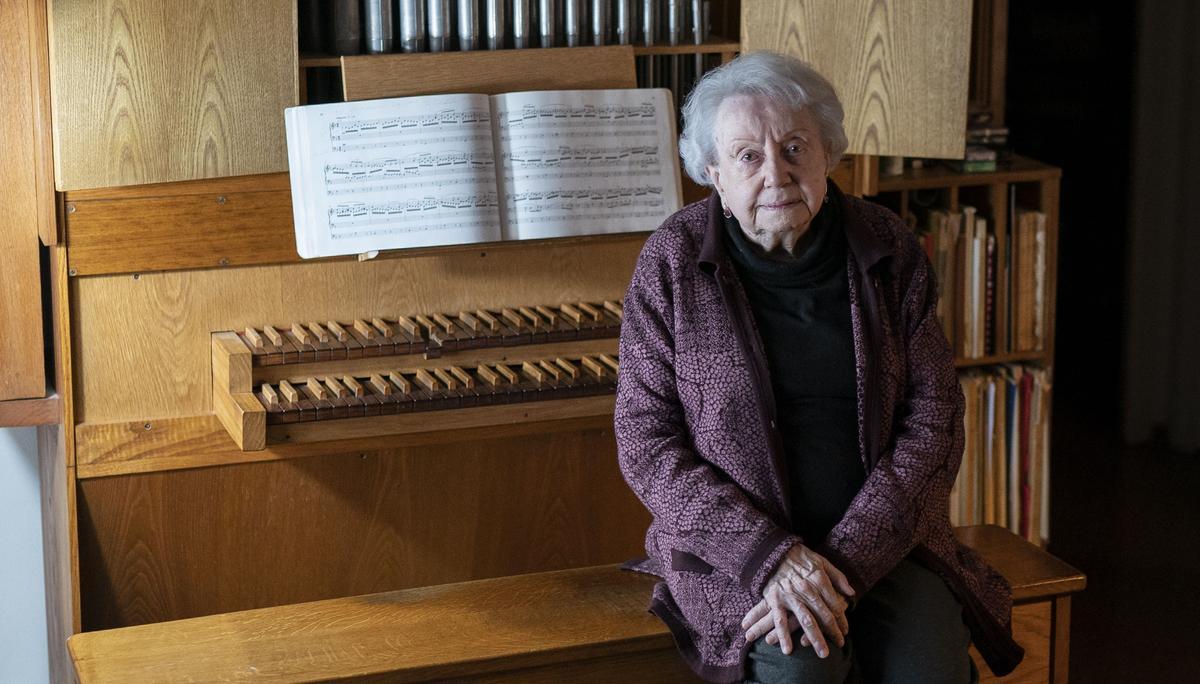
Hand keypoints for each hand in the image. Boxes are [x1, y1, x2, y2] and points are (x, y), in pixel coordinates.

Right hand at [740, 544, 854, 657]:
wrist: (773, 550)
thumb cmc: (800, 557)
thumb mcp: (822, 561)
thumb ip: (838, 577)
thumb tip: (852, 593)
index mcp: (819, 580)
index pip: (835, 605)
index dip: (842, 620)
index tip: (845, 631)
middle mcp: (807, 589)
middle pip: (824, 616)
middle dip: (833, 632)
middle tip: (840, 645)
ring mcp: (791, 596)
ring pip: (806, 621)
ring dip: (815, 639)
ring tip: (823, 654)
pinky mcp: (775, 599)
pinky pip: (780, 620)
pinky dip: (783, 635)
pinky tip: (788, 650)